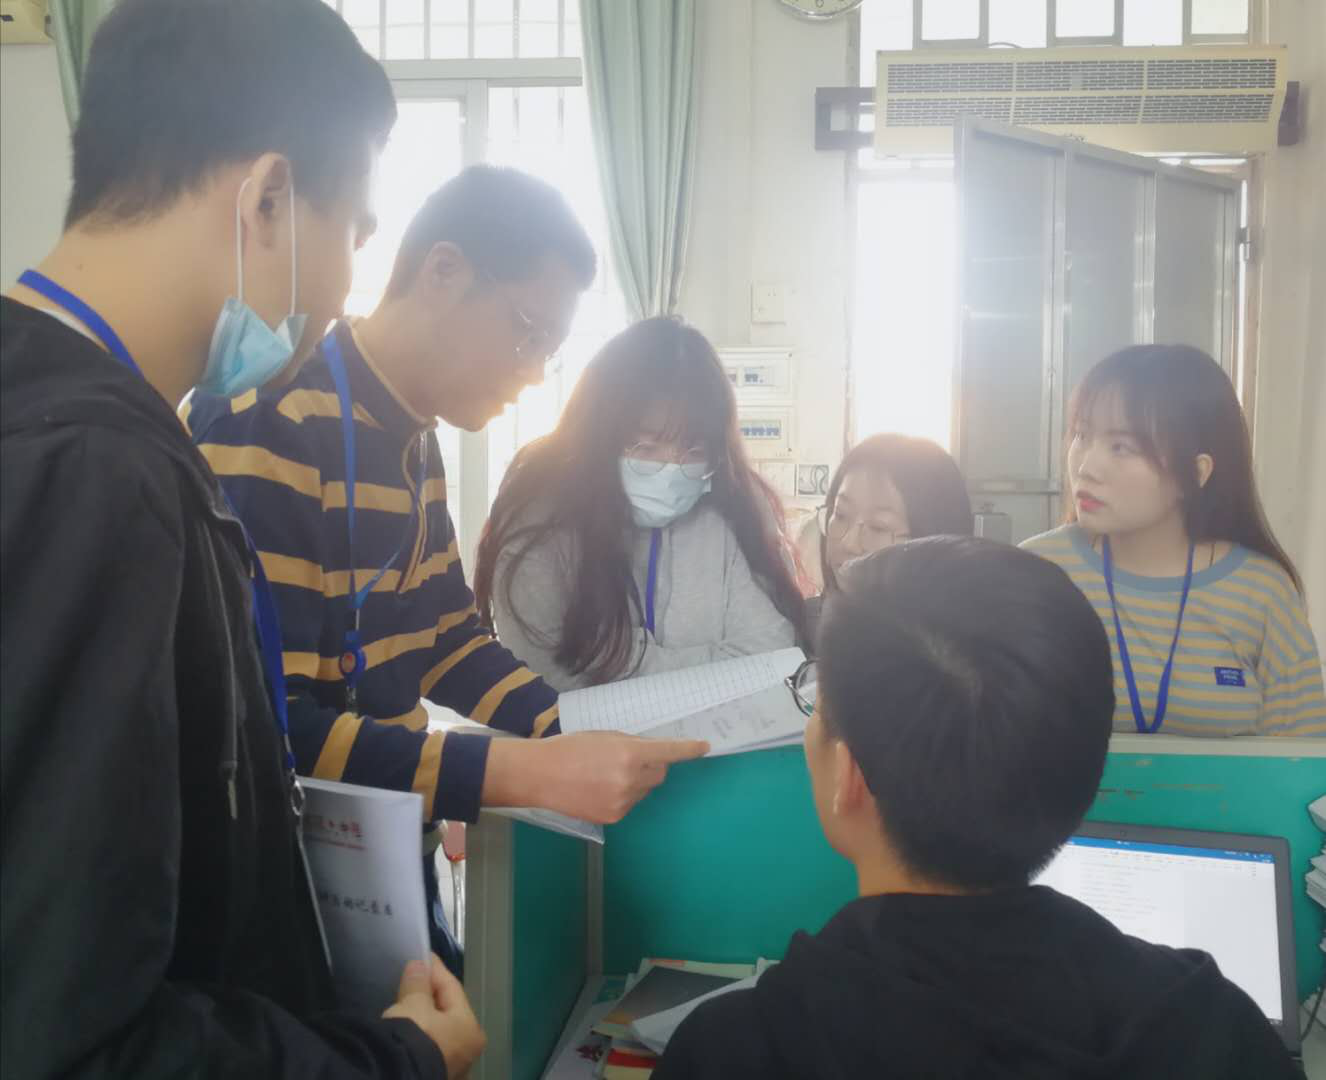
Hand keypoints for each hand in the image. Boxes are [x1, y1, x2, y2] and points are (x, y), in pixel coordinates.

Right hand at [383, 955, 484, 1078]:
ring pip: (438, 1031)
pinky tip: (407, 1028)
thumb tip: (419, 966)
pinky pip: (429, 1046)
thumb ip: (418, 983)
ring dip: (425, 1016)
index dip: (435, 970)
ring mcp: (453, 1066)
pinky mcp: (434, 1073)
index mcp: (472, 1028)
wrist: (396, 1076)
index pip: (452, 988)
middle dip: (430, 995)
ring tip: (407, 1001)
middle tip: (413, 978)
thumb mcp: (413, 1005)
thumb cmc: (414, 1037)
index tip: (422, 956)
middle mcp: (469, 1050)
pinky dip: (420, 1034)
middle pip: (447, 1011)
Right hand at [485, 731, 709, 823]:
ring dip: (637, 781)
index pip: (669, 752)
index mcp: (630, 753)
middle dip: (654, 765)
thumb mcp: (604, 737)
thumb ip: (631, 744)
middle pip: (660, 773)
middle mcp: (631, 779)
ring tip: (605, 775)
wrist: (540, 775)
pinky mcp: (614, 817)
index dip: (689, 749)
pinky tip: (599, 789)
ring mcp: (623, 801)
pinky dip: (624, 795)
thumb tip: (651, 753)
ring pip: (645, 789)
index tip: (704, 747)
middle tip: (632, 758)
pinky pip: (630, 803)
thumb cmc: (570, 748)